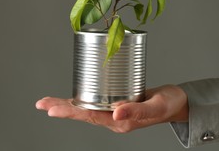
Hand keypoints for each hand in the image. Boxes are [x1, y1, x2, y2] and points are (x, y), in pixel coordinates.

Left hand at [35, 85, 188, 132]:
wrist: (177, 102)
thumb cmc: (169, 104)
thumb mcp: (156, 106)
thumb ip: (137, 111)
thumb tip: (116, 114)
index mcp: (120, 122)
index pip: (90, 116)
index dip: (70, 112)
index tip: (51, 109)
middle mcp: (114, 119)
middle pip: (83, 113)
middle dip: (61, 108)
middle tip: (41, 103)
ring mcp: (114, 112)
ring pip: (86, 108)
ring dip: (67, 104)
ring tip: (49, 101)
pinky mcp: (116, 103)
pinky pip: (95, 102)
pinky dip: (81, 98)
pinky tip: (73, 96)